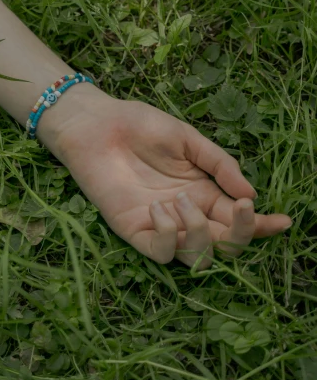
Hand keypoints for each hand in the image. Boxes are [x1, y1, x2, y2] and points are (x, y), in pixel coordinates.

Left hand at [40, 88, 291, 268]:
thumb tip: (251, 193)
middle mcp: (186, 214)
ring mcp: (160, 225)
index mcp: (203, 192)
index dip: (262, 225)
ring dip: (199, 233)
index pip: (238, 219)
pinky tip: (159, 210)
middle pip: (224, 244)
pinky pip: (159, 253)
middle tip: (243, 208)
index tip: (283, 221)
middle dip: (242, 233)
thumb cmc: (140, 126)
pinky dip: (166, 238)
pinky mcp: (132, 230)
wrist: (97, 123)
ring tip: (182, 199)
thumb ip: (218, 164)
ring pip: (196, 256)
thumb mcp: (187, 139)